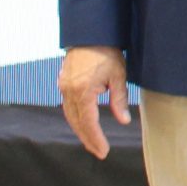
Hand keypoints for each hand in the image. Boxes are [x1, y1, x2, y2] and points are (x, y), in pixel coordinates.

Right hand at [57, 45, 130, 159]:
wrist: (90, 33)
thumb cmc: (107, 52)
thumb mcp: (118, 75)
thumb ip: (119, 99)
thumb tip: (123, 120)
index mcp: (83, 91)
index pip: (89, 122)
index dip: (96, 138)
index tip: (103, 151)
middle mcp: (69, 91)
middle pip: (77, 122)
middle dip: (88, 139)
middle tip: (99, 152)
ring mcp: (63, 87)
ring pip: (70, 115)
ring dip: (81, 130)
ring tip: (92, 142)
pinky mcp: (63, 83)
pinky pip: (68, 106)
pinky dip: (76, 118)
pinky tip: (83, 124)